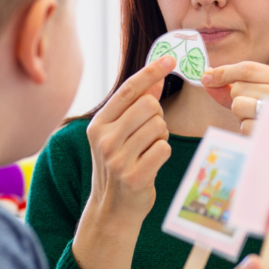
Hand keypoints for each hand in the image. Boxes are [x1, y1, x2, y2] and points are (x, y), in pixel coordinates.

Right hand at [85, 55, 174, 219]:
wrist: (112, 210)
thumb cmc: (119, 166)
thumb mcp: (119, 134)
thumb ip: (135, 106)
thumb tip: (156, 79)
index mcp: (98, 124)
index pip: (129, 89)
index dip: (151, 72)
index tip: (170, 59)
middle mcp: (104, 139)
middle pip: (149, 105)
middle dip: (157, 117)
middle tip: (148, 135)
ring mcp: (117, 158)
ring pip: (159, 127)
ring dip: (160, 137)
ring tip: (146, 152)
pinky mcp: (133, 176)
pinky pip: (164, 149)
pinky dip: (163, 154)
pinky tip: (150, 164)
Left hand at [200, 61, 268, 135]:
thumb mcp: (259, 99)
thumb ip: (233, 88)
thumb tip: (206, 77)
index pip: (249, 69)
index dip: (224, 72)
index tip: (205, 78)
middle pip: (240, 87)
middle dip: (236, 100)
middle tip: (251, 111)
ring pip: (238, 104)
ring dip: (240, 115)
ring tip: (255, 121)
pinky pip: (243, 125)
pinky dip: (246, 130)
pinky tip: (259, 132)